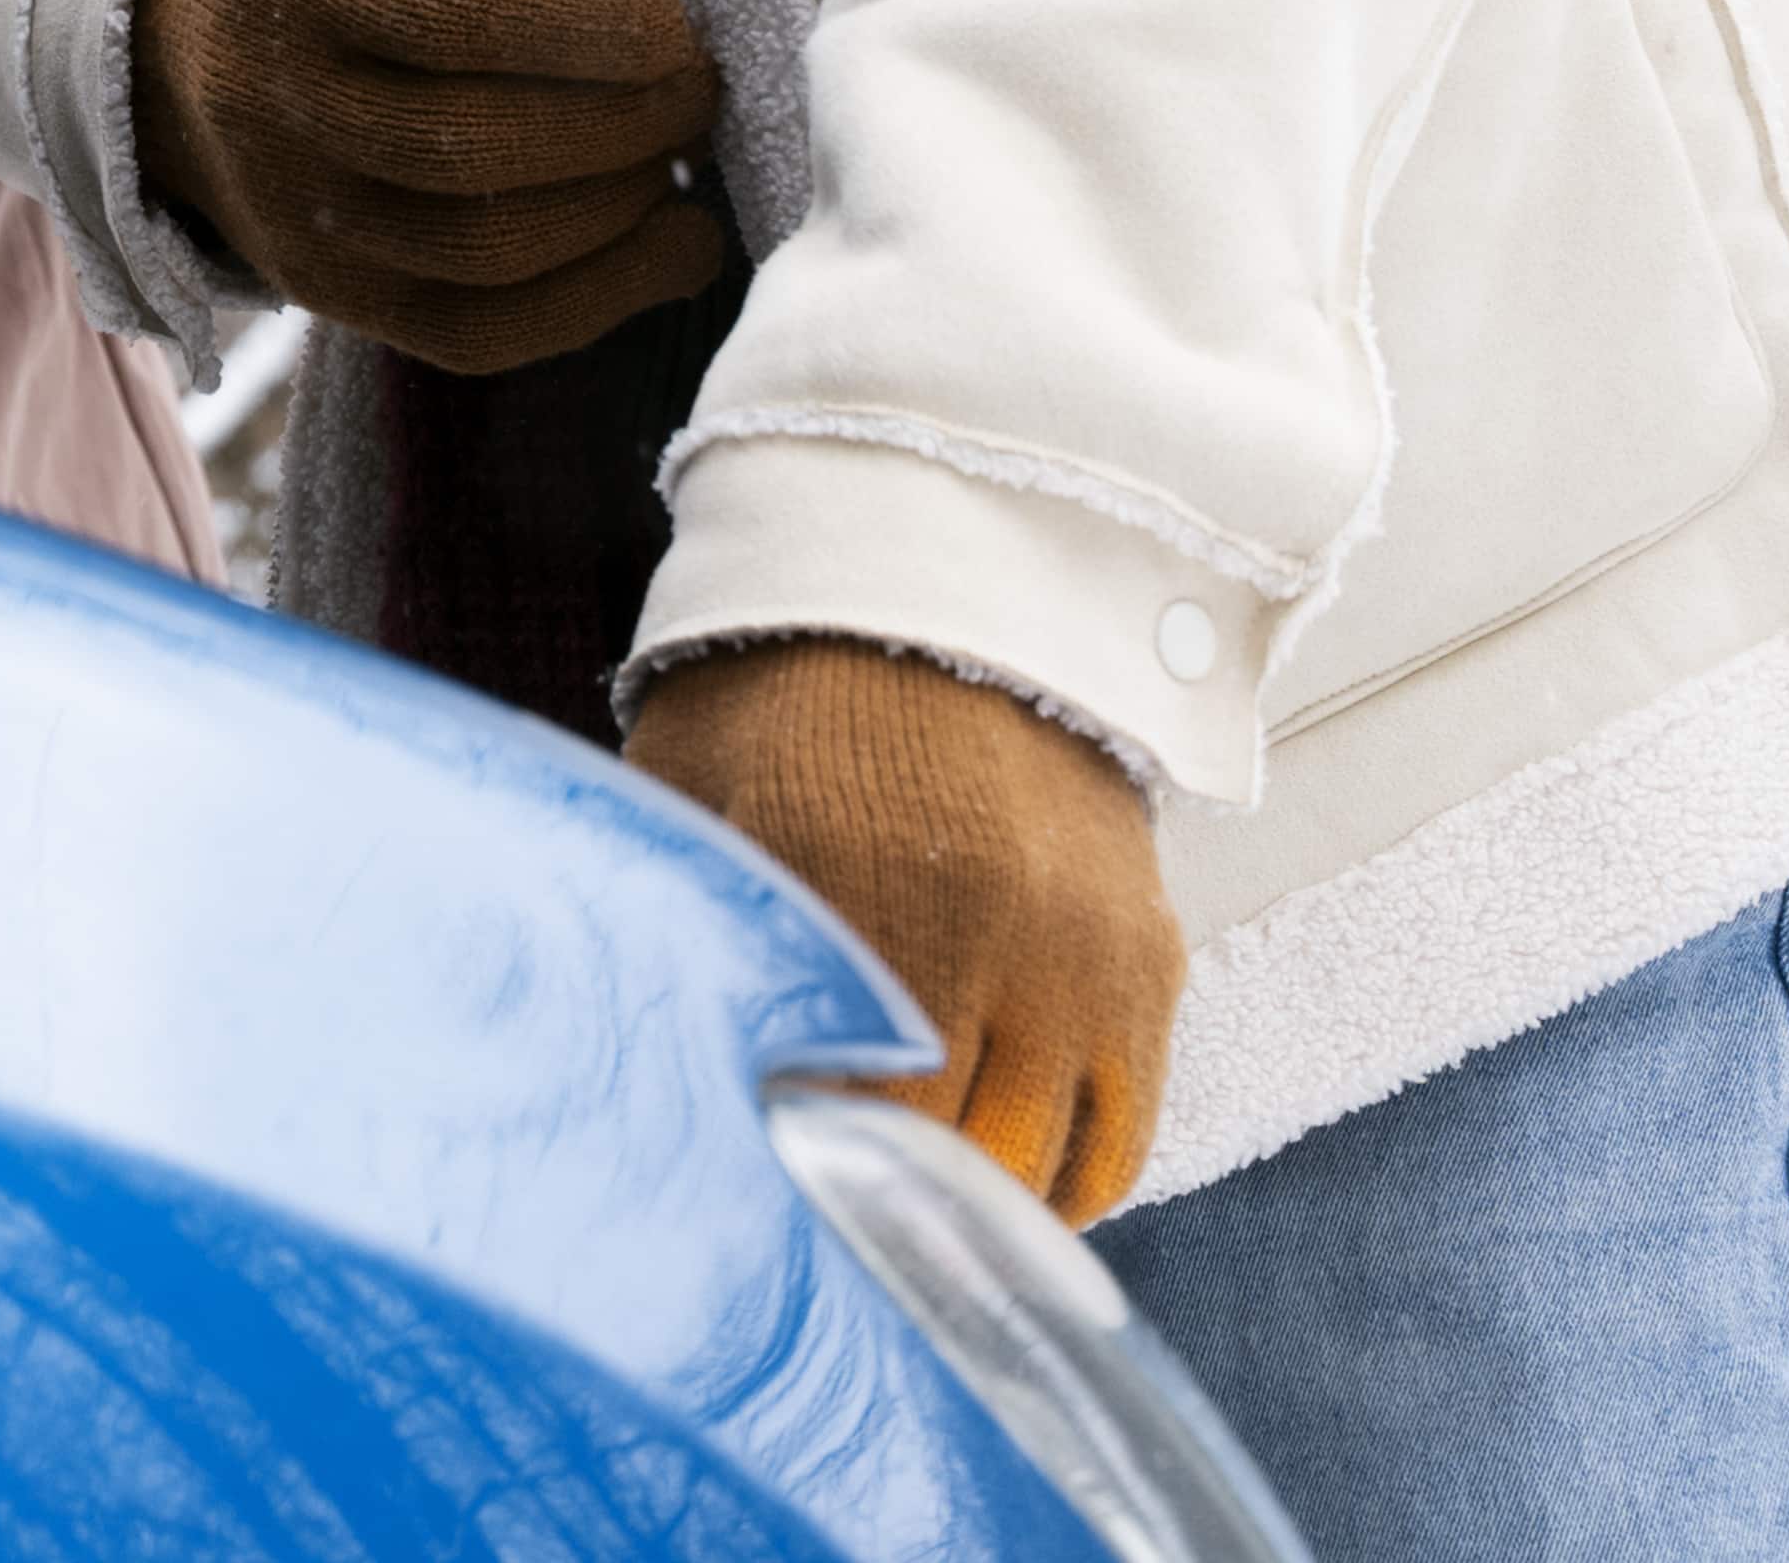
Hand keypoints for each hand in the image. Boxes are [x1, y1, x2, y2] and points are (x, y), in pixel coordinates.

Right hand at [124, 0, 728, 368]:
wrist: (164, 46)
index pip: (447, 15)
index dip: (582, 22)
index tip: (671, 18)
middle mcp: (276, 111)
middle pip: (473, 146)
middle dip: (621, 121)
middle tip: (699, 84)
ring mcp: (299, 221)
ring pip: (484, 253)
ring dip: (619, 209)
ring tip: (681, 152)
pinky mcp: (334, 299)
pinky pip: (477, 334)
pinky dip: (596, 302)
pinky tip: (674, 248)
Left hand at [631, 639, 1182, 1222]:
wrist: (950, 565)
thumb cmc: (780, 682)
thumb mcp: (687, 774)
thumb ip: (678, 917)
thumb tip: (639, 1059)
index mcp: (847, 866)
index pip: (835, 1107)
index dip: (792, 1175)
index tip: (752, 1191)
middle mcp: (986, 918)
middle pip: (942, 1161)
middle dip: (876, 1207)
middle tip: (817, 1219)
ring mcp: (1083, 949)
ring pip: (1041, 1175)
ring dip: (968, 1217)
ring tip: (898, 1222)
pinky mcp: (1149, 959)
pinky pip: (1119, 1138)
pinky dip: (1058, 1189)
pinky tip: (986, 1194)